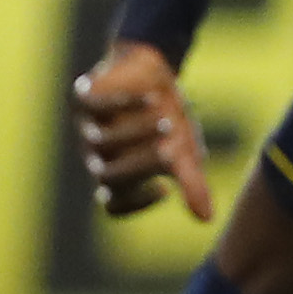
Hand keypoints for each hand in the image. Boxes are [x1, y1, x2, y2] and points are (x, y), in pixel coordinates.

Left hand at [75, 38, 213, 220]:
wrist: (149, 74)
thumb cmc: (166, 121)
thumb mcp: (184, 153)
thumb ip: (192, 184)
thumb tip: (207, 219)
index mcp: (119, 176)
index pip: (113, 205)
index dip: (135, 204)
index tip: (165, 190)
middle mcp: (98, 156)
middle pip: (109, 176)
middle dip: (141, 165)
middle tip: (171, 152)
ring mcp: (88, 127)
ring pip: (102, 143)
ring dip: (136, 133)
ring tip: (167, 121)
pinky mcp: (85, 99)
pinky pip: (99, 107)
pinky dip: (126, 104)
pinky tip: (152, 98)